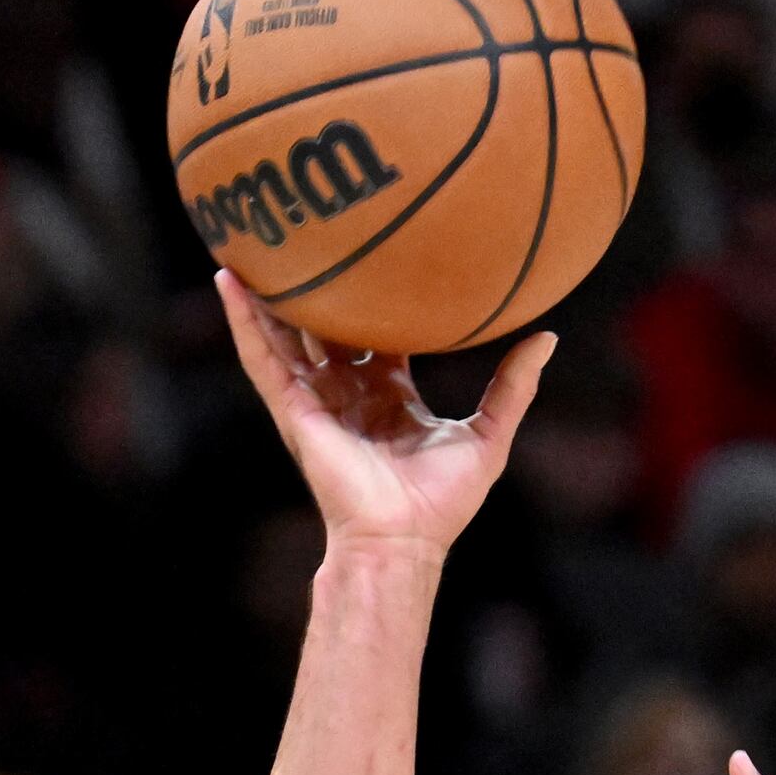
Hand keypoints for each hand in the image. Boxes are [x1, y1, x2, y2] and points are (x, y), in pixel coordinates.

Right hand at [215, 270, 553, 562]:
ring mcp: (318, 400)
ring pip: (286, 335)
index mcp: (390, 395)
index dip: (377, 299)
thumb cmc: (442, 501)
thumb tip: (547, 336)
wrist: (403, 538)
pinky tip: (228, 282)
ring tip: (252, 244)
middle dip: (319, 291)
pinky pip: (263, 359)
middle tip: (312, 237)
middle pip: (328, 329)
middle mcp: (349, 393)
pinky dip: (243, 321)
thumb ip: (514, 386)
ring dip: (268, 295)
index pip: (379, 336)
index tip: (379, 256)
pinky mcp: (295, 410)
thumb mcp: (489, 434)